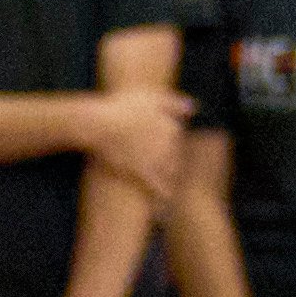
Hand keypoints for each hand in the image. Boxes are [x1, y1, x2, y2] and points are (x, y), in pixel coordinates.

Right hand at [75, 92, 194, 191]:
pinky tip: (165, 198)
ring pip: (169, 171)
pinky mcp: (142, 173)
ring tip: (164, 182)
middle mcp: (168, 144)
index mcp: (171, 126)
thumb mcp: (151, 98)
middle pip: (174, 155)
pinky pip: (157, 186)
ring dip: (168, 176)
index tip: (158, 144)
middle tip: (156, 163)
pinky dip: (162, 192)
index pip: (176, 137)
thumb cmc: (122, 107)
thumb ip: (174, 103)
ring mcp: (156, 159)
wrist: (101, 124)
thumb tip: (195, 108)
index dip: (168, 141)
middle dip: (170, 160)